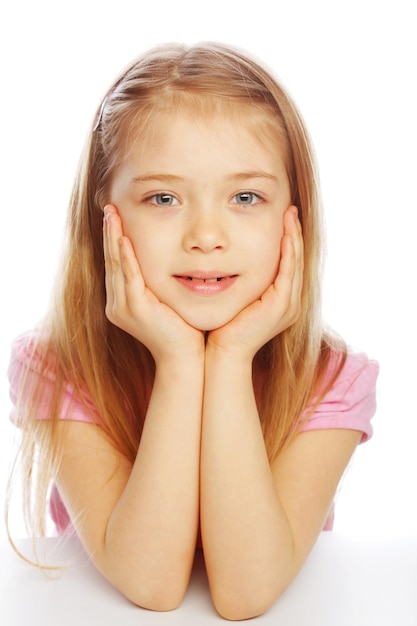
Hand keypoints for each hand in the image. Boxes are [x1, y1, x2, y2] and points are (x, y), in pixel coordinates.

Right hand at [103, 205, 204, 361]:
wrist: (184, 358)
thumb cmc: (182, 330)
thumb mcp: (165, 301)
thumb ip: (158, 283)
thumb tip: (166, 261)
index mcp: (122, 303)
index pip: (116, 264)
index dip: (113, 240)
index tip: (114, 217)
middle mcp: (117, 305)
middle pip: (111, 261)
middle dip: (110, 233)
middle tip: (109, 207)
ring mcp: (123, 308)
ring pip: (116, 265)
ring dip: (114, 238)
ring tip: (112, 214)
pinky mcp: (136, 309)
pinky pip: (129, 277)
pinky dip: (126, 256)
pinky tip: (124, 238)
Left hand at [206, 206, 303, 359]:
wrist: (224, 352)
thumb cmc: (224, 326)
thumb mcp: (237, 296)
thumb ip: (242, 280)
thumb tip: (230, 259)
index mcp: (282, 299)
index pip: (289, 262)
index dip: (288, 239)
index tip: (283, 216)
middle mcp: (290, 302)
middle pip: (297, 259)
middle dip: (294, 233)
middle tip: (290, 209)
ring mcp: (289, 305)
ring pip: (296, 262)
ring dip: (294, 237)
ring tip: (289, 215)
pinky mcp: (281, 305)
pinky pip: (288, 272)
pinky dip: (288, 252)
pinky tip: (285, 235)